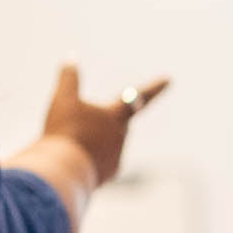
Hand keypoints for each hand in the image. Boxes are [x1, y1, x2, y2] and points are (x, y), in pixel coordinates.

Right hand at [38, 63, 167, 187]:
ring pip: (104, 144)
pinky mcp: (107, 175)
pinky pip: (98, 162)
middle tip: (86, 122)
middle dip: (108, 121)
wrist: (62, 170)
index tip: (170, 79)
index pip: (138, 96)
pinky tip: (72, 162)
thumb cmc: (65, 131)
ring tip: (70, 144)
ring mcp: (116, 157)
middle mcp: (120, 137)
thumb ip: (68, 77)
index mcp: (115, 116)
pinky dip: (87, 159)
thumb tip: (71, 57)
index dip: (154, 87)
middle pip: (118, 123)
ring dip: (91, 141)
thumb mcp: (62, 99)